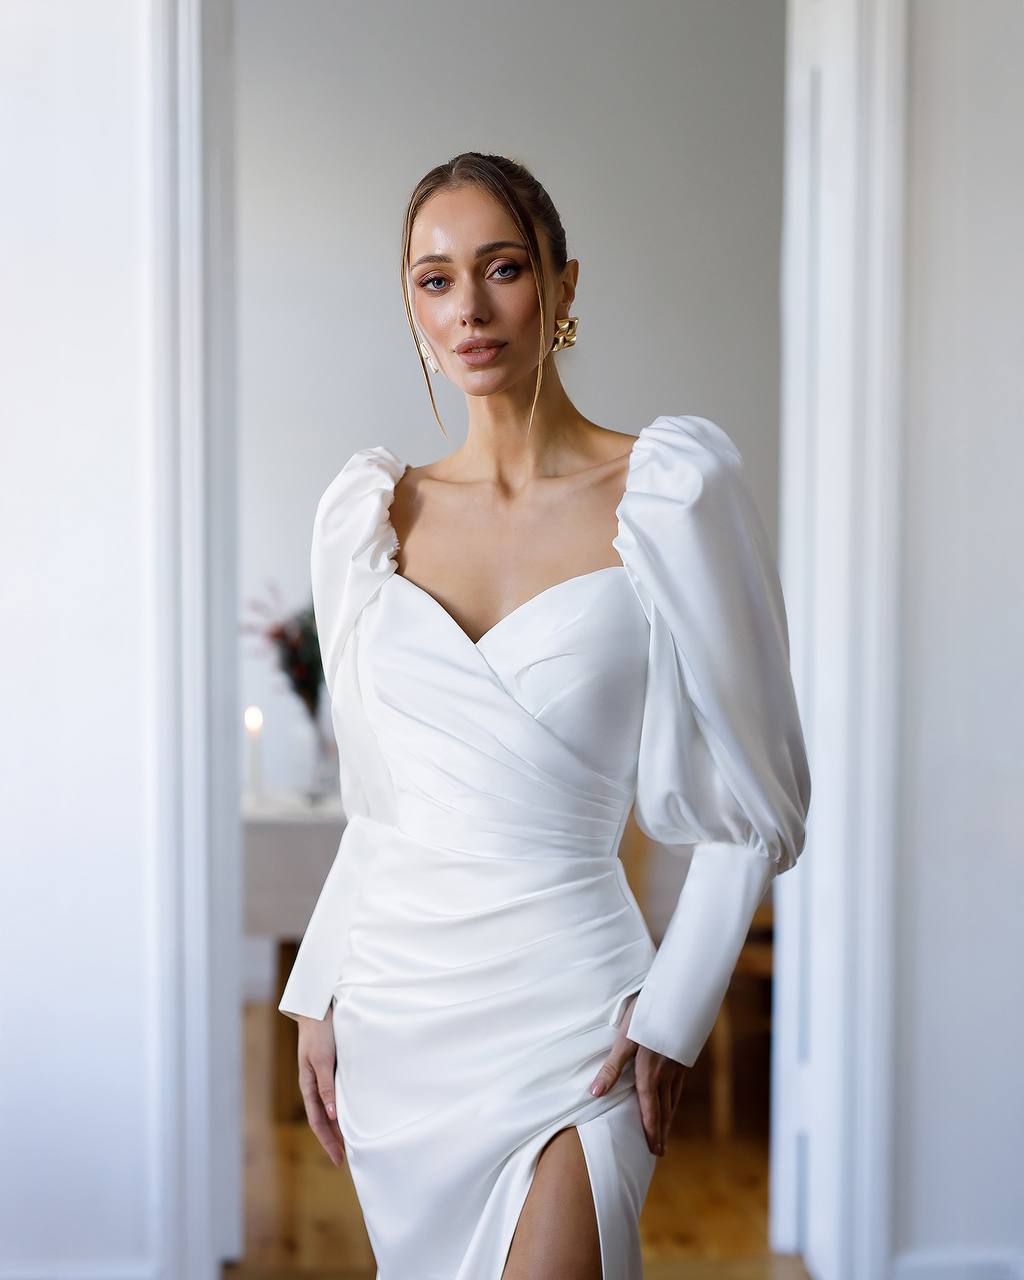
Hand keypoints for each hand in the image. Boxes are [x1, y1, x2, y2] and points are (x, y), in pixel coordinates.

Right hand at [296, 1008, 346, 1167]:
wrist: (318, 1009)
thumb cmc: (319, 1033)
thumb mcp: (322, 1060)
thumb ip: (326, 1086)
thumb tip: (332, 1115)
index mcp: (308, 1085)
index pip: (317, 1121)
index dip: (327, 1141)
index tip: (338, 1160)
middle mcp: (313, 1085)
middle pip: (321, 1120)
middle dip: (331, 1140)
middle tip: (343, 1160)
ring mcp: (320, 1078)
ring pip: (327, 1110)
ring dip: (336, 1127)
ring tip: (348, 1144)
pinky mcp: (328, 1069)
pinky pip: (333, 1096)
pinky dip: (340, 1110)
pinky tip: (348, 1115)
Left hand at [587, 992, 687, 1156]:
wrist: (678, 998)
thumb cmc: (647, 1016)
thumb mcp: (625, 1039)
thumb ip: (611, 1067)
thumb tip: (594, 1093)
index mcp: (649, 1073)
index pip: (650, 1109)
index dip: (650, 1130)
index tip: (654, 1150)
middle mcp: (666, 1074)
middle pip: (664, 1109)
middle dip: (661, 1131)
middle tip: (660, 1151)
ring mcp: (677, 1066)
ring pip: (673, 1099)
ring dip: (669, 1118)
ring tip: (666, 1132)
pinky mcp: (682, 1056)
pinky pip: (679, 1086)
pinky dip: (675, 1100)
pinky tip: (673, 1099)